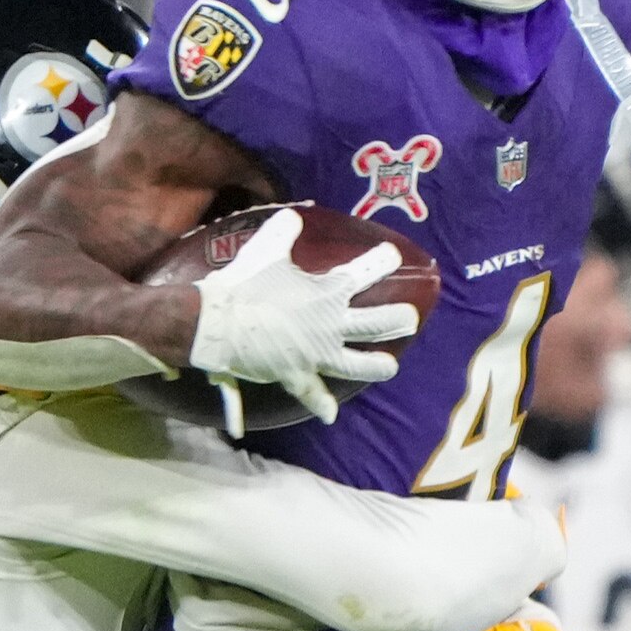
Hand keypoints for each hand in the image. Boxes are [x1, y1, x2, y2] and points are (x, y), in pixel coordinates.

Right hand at [184, 209, 417, 426]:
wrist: (219, 322)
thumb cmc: (246, 284)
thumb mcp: (267, 250)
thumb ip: (284, 231)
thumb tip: (294, 216)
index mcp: (328, 292)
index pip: (363, 273)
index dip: (381, 262)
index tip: (393, 256)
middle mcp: (331, 325)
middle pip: (375, 324)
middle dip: (397, 319)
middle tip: (411, 318)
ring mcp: (318, 354)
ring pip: (357, 364)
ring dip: (376, 366)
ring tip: (391, 367)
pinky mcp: (298, 375)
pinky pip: (313, 394)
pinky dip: (321, 405)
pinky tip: (331, 415)